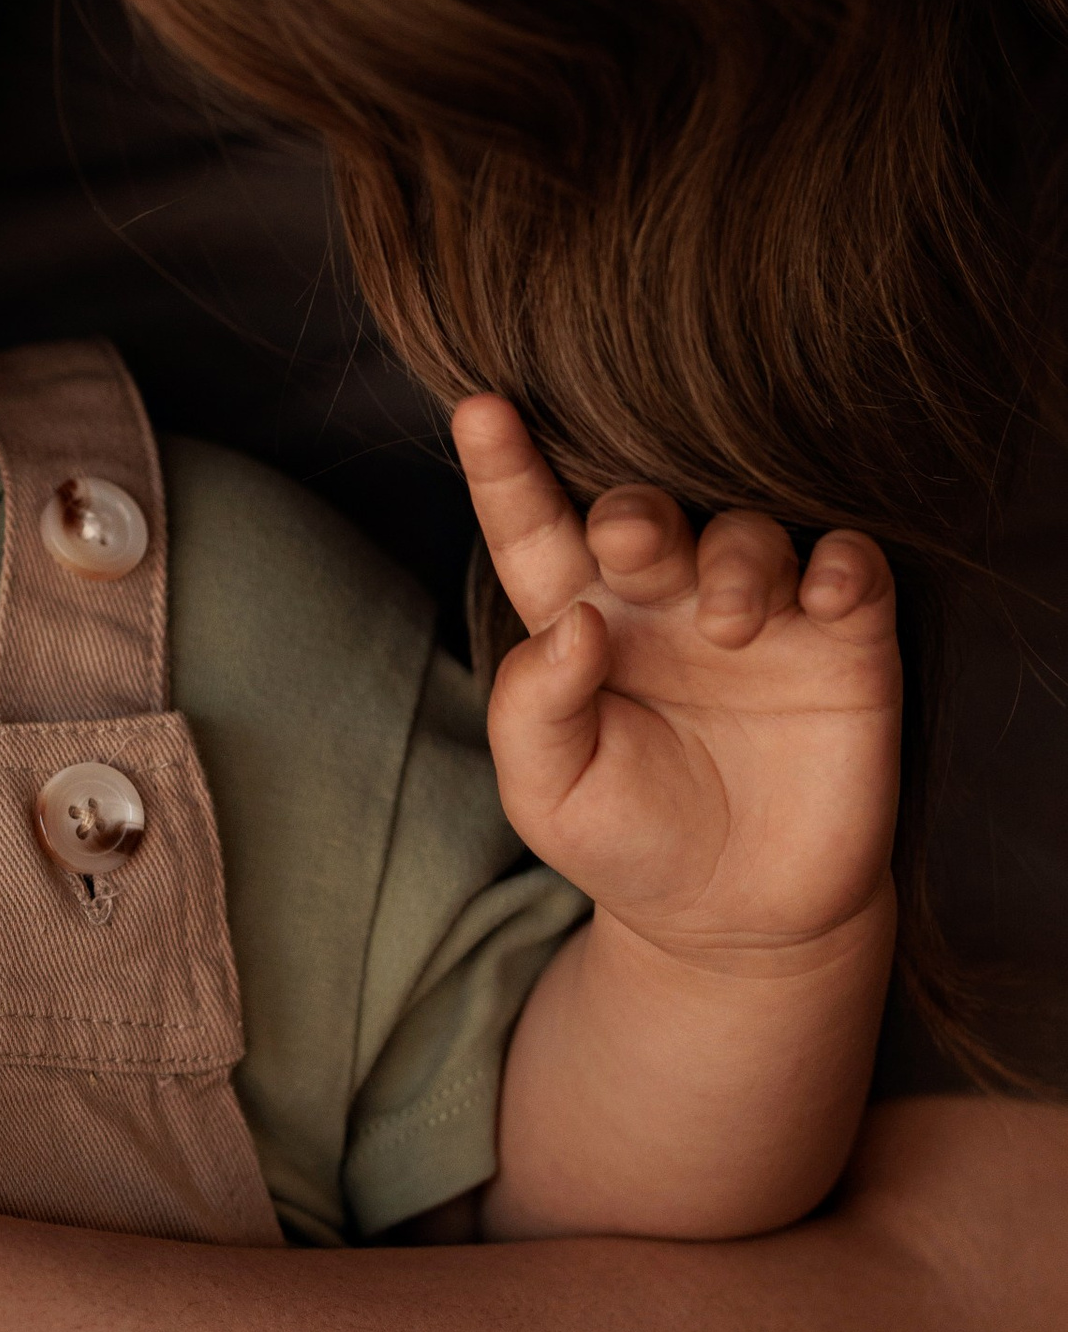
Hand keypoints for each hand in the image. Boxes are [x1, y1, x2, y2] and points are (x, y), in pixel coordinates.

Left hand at [454, 398, 899, 971]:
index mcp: (580, 621)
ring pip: (748, 531)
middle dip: (634, 509)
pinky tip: (824, 594)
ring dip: (738, 556)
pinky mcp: (842, 642)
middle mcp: (665, 600)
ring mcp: (758, 614)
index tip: (479, 411)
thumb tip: (569, 624)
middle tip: (628, 536)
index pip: (533, 531)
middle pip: (645, 512)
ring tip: (728, 625)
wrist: (741, 920)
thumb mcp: (549, 794)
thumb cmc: (628, 841)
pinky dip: (843, 565)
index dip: (506, 471)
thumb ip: (531, 707)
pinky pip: (851, 568)